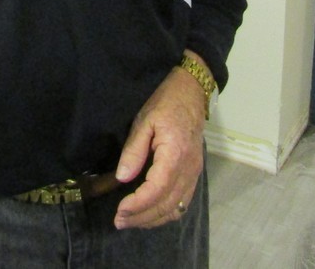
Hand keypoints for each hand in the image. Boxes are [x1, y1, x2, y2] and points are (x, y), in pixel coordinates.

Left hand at [112, 53, 208, 229]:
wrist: (192, 92)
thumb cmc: (165, 103)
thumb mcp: (144, 120)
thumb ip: (134, 150)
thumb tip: (123, 178)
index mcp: (175, 154)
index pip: (157, 190)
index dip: (138, 205)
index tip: (119, 211)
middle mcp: (189, 168)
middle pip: (167, 205)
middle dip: (141, 217)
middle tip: (118, 222)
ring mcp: (195, 172)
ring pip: (176, 208)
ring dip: (153, 219)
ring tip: (131, 221)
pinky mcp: (195, 173)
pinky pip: (183, 202)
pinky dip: (166, 213)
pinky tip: (150, 214)